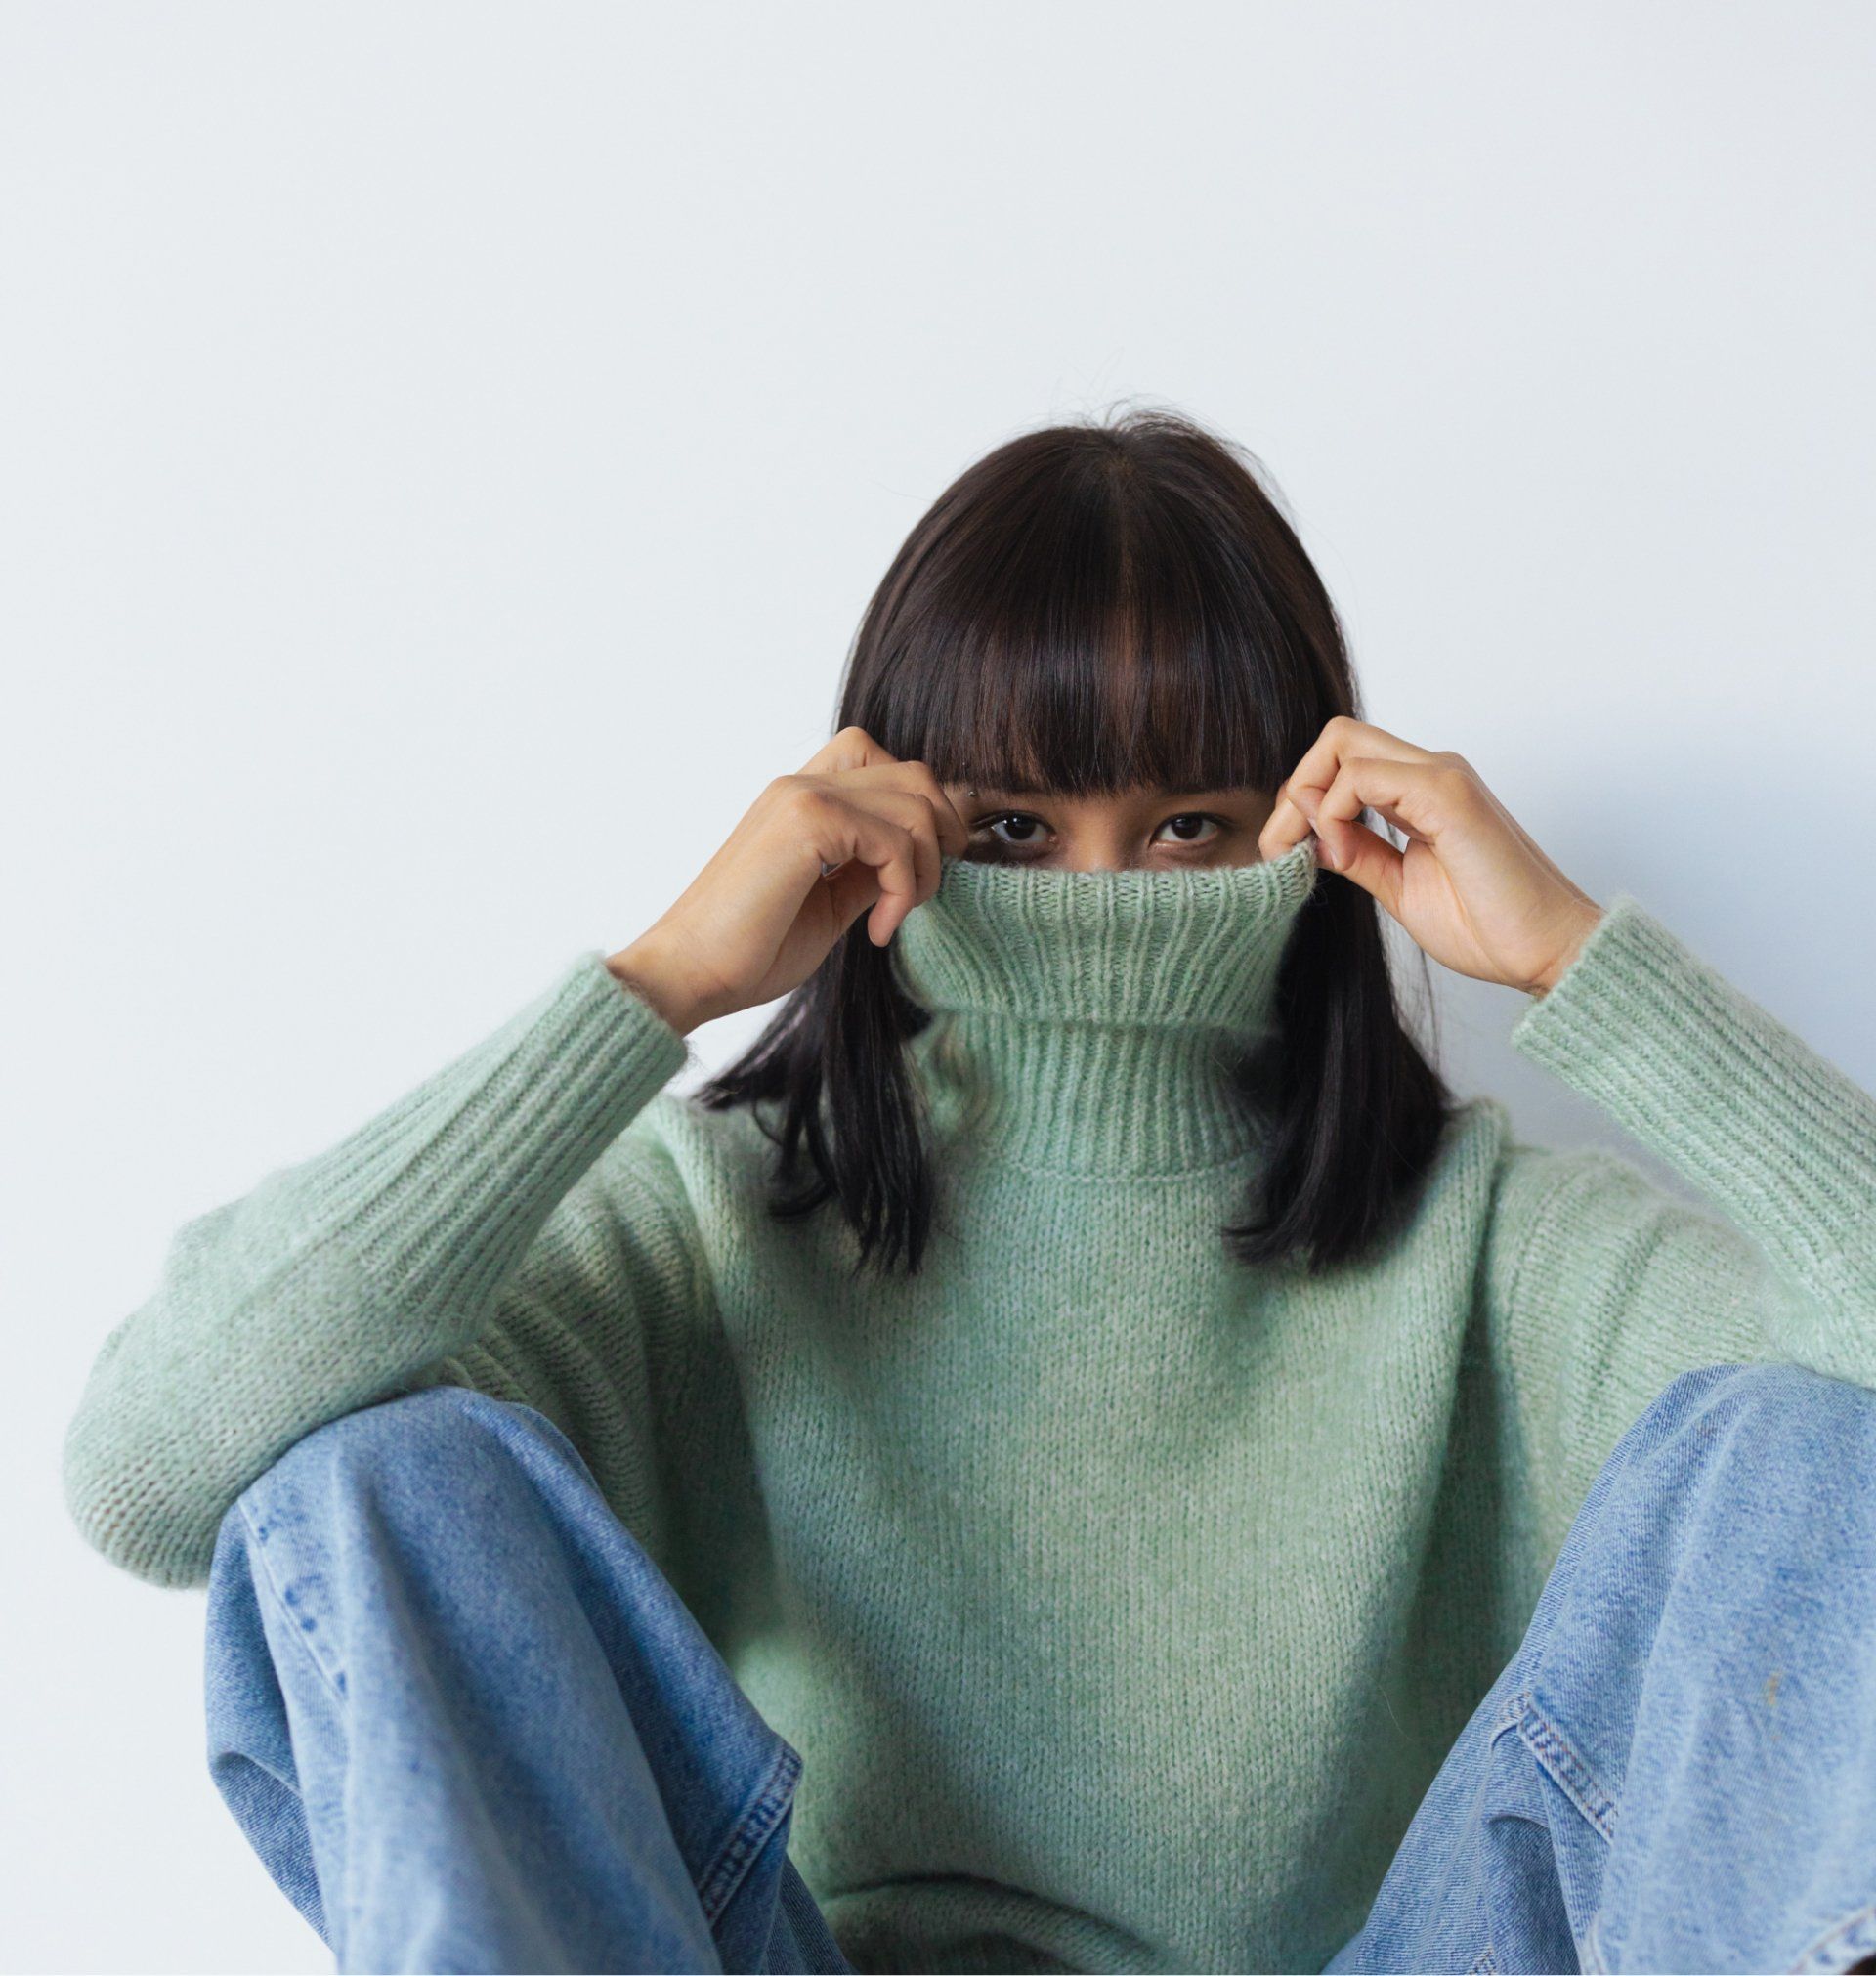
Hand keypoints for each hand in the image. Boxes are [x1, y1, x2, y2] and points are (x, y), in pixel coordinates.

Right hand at [605, 726, 970, 1034]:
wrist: (687, 974)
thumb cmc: (747, 951)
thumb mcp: (830, 905)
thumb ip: (869, 873)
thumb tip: (918, 862)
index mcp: (801, 799)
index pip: (885, 764)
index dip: (921, 814)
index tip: (915, 877)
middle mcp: (801, 784)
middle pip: (914, 774)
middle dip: (941, 835)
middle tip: (921, 893)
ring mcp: (801, 795)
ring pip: (915, 801)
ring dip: (924, 868)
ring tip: (893, 916)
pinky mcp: (806, 821)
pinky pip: (895, 839)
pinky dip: (903, 889)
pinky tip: (877, 931)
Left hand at [1257, 716, 1604, 996]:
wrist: (1548, 951)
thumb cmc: (1488, 926)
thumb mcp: (1399, 888)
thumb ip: (1357, 854)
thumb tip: (1309, 834)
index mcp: (1421, 792)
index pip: (1342, 759)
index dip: (1301, 798)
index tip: (1285, 852)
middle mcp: (1432, 772)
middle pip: (1337, 737)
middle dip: (1294, 788)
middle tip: (1280, 848)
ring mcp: (1442, 777)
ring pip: (1343, 744)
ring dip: (1307, 799)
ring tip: (1308, 855)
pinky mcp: (1448, 795)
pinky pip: (1364, 776)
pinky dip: (1334, 812)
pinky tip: (1342, 852)